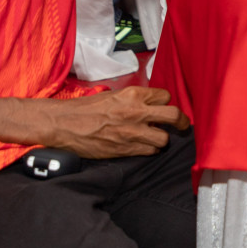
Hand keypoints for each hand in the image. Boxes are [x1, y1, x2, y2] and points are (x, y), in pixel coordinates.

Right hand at [42, 87, 188, 158]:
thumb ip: (134, 99)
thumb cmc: (86, 109)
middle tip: (182, 125)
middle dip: (182, 122)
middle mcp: (136, 112)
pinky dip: (149, 149)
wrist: (64, 124)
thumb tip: (151, 104)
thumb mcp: (113, 95)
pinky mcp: (125, 150)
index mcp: (132, 95)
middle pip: (174, 116)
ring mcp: (132, 133)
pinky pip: (149, 152)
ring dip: (161, 139)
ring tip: (154, 137)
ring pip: (164, 139)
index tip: (163, 107)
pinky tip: (141, 146)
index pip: (166, 96)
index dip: (165, 103)